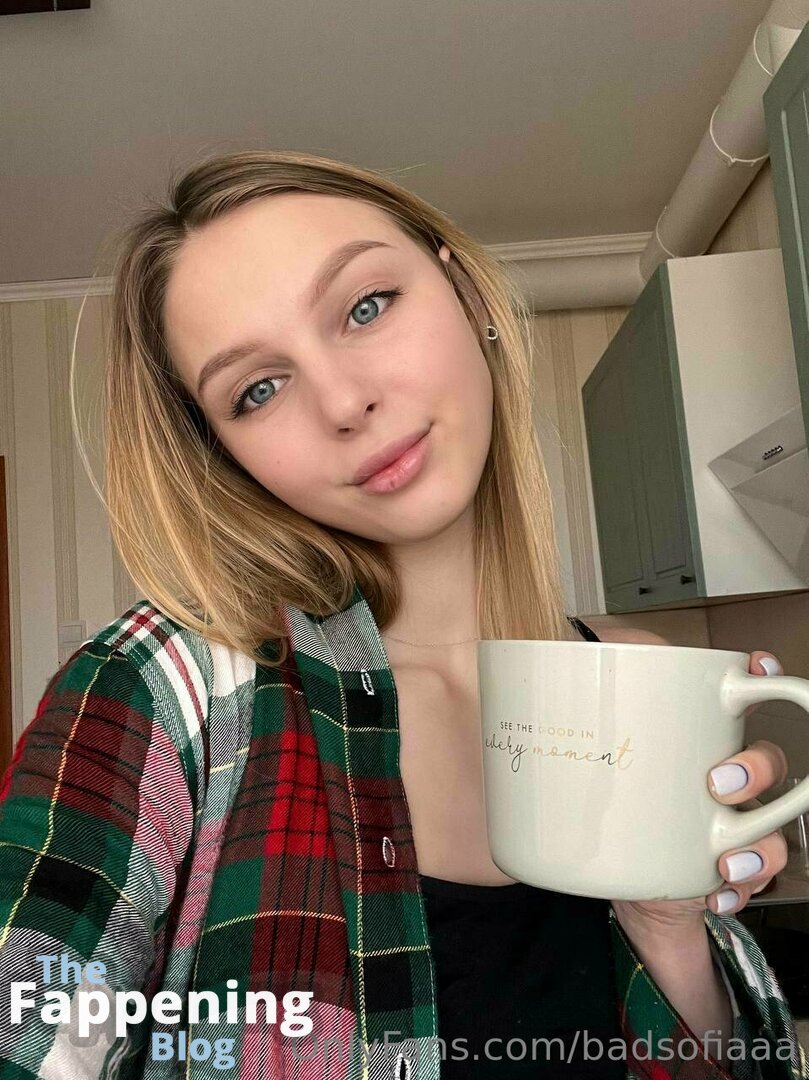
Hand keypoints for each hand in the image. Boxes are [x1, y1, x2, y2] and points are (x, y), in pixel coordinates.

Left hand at [612, 651, 789, 935]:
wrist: (593, 866)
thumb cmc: (600, 787)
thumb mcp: (588, 729)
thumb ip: (586, 683)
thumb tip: (572, 643)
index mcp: (696, 735)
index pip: (744, 698)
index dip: (765, 680)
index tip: (758, 670)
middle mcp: (722, 777)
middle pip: (769, 762)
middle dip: (758, 769)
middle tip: (718, 783)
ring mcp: (725, 826)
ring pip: (773, 829)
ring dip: (761, 845)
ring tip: (725, 860)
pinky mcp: (714, 870)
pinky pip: (750, 881)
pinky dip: (737, 889)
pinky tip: (715, 891)